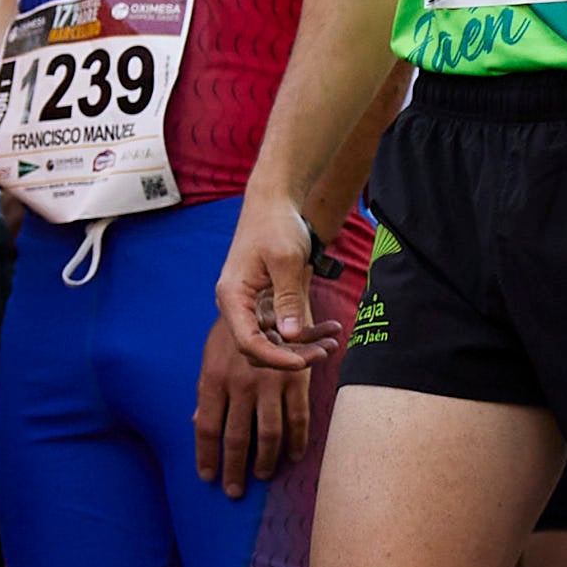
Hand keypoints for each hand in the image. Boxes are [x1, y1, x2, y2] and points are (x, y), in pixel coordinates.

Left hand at [194, 315, 310, 496]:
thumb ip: (207, 391)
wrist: (269, 298)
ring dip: (265, 461)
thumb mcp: (211, 356)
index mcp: (213, 378)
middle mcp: (240, 384)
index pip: (206, 427)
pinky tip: (293, 456)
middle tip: (234, 490)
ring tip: (262, 476)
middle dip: (234, 468)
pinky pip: (298, 419)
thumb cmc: (235, 330)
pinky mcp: (296, 381)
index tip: (208, 477)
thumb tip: (198, 421)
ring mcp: (270, 384)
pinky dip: (296, 441)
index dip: (206, 456)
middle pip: (237, 437)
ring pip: (269, 434)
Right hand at [214, 191, 335, 373]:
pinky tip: (332, 329)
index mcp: (233, 297)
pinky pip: (286, 327)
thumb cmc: (276, 225)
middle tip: (325, 353)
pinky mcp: (268, 303)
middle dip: (293, 354)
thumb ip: (288, 299)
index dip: (275, 357)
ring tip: (333, 343)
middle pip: (261, 347)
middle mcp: (238, 306)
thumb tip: (291, 337)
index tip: (303, 362)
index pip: (248, 342)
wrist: (275, 204)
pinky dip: (307, 330)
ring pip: (275, 340)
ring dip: (304, 345)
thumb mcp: (286, 260)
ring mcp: (252, 306)